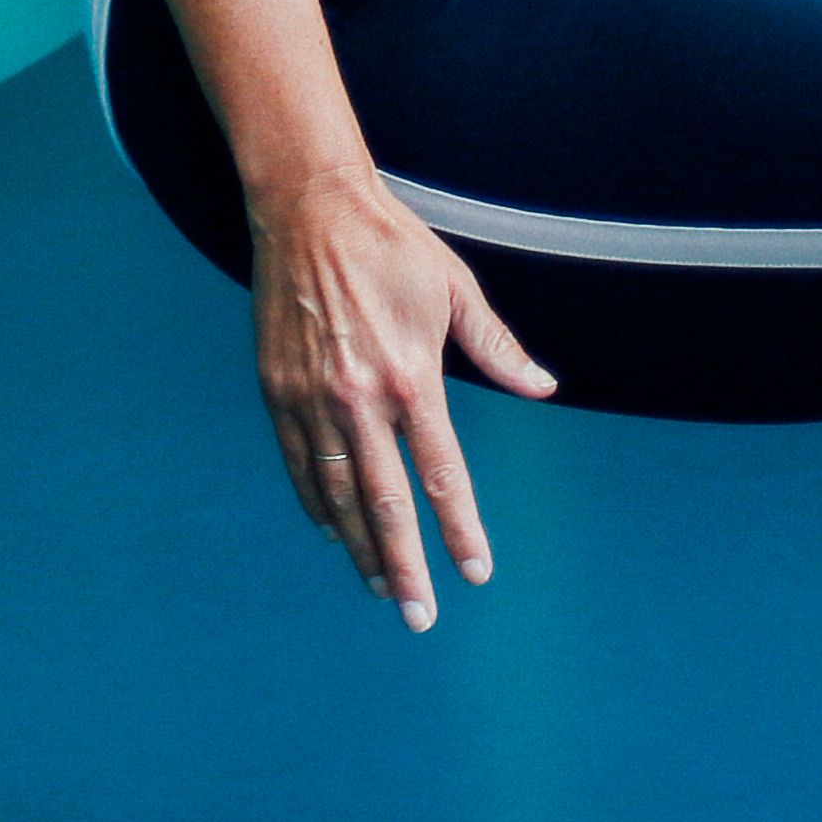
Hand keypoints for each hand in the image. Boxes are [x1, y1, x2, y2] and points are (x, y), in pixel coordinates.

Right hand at [247, 168, 552, 627]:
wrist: (308, 206)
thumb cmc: (391, 245)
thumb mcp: (455, 290)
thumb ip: (498, 349)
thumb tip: (545, 389)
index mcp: (410, 375)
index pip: (440, 473)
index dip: (459, 528)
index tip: (476, 572)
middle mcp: (358, 397)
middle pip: (385, 502)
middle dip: (405, 565)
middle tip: (420, 615)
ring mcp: (311, 398)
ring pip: (338, 494)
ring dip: (361, 546)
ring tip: (382, 585)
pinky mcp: (277, 389)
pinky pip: (298, 463)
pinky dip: (317, 503)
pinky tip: (334, 530)